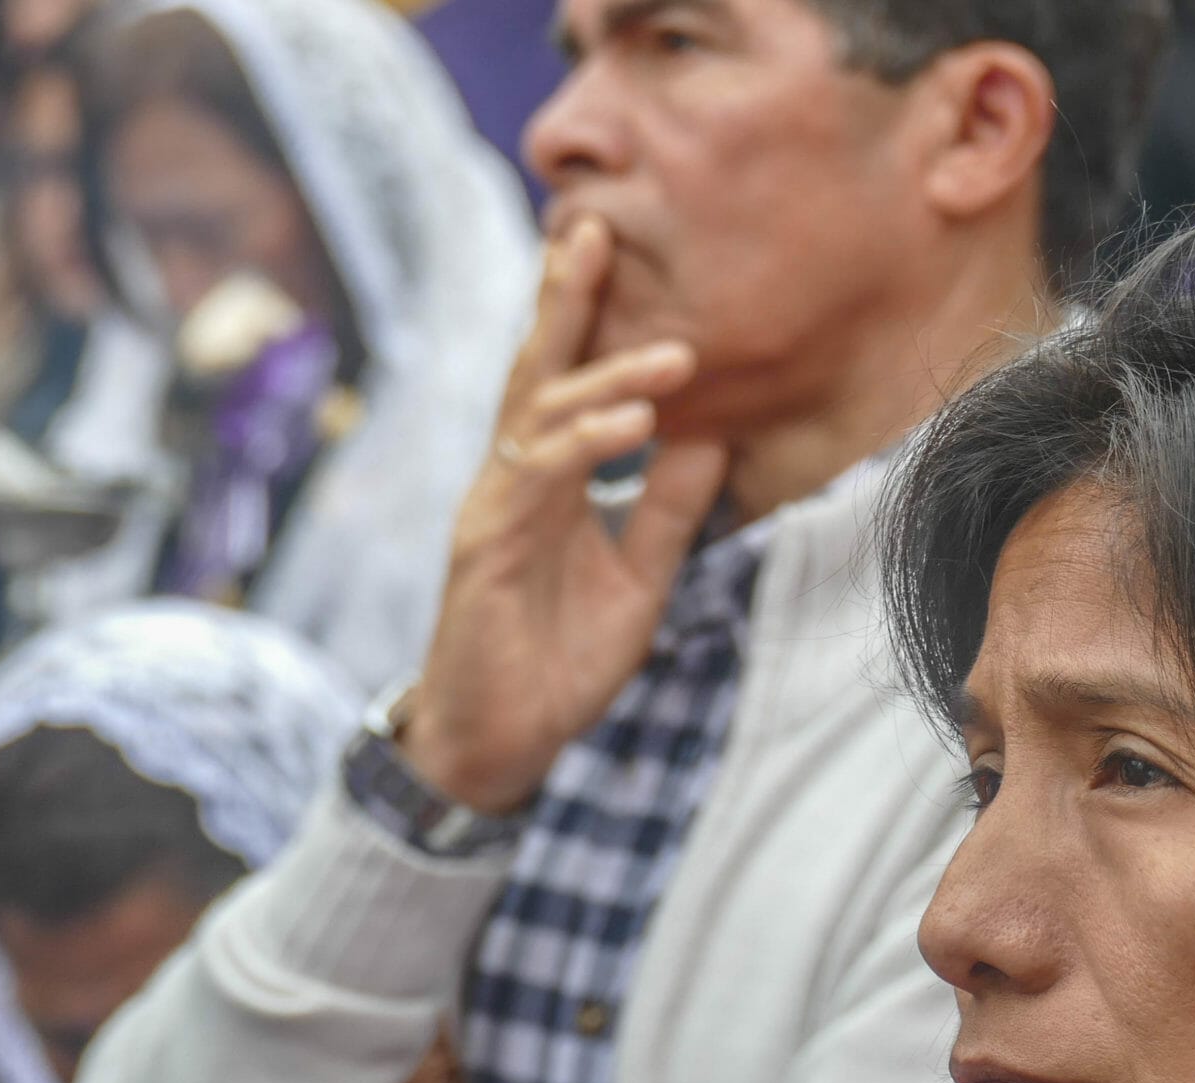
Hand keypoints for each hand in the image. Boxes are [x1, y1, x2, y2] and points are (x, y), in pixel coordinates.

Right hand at [405, 215, 728, 812]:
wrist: (503, 745)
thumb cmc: (560, 661)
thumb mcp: (639, 579)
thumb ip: (666, 510)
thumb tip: (710, 437)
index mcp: (548, 482)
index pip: (568, 385)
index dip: (589, 322)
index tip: (619, 252)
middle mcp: (512, 481)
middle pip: (536, 372)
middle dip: (563, 301)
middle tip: (591, 227)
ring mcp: (494, 509)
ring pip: (539, 417)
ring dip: (605, 378)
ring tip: (673, 355)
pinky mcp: (484, 548)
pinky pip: (537, 479)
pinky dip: (585, 444)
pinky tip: (633, 424)